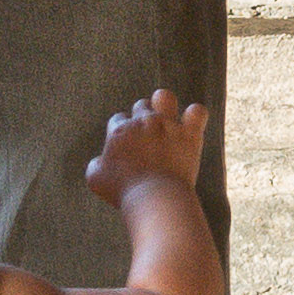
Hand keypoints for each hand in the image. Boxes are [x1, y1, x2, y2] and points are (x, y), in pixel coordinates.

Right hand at [84, 87, 211, 205]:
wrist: (154, 197)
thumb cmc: (122, 191)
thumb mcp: (95, 178)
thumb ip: (96, 163)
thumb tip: (101, 160)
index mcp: (120, 130)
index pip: (118, 119)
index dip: (121, 132)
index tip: (127, 148)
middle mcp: (144, 121)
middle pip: (141, 105)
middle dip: (142, 118)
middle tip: (147, 139)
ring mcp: (168, 125)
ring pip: (165, 96)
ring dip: (164, 104)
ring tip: (166, 119)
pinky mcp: (190, 134)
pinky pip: (198, 112)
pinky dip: (195, 116)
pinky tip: (191, 127)